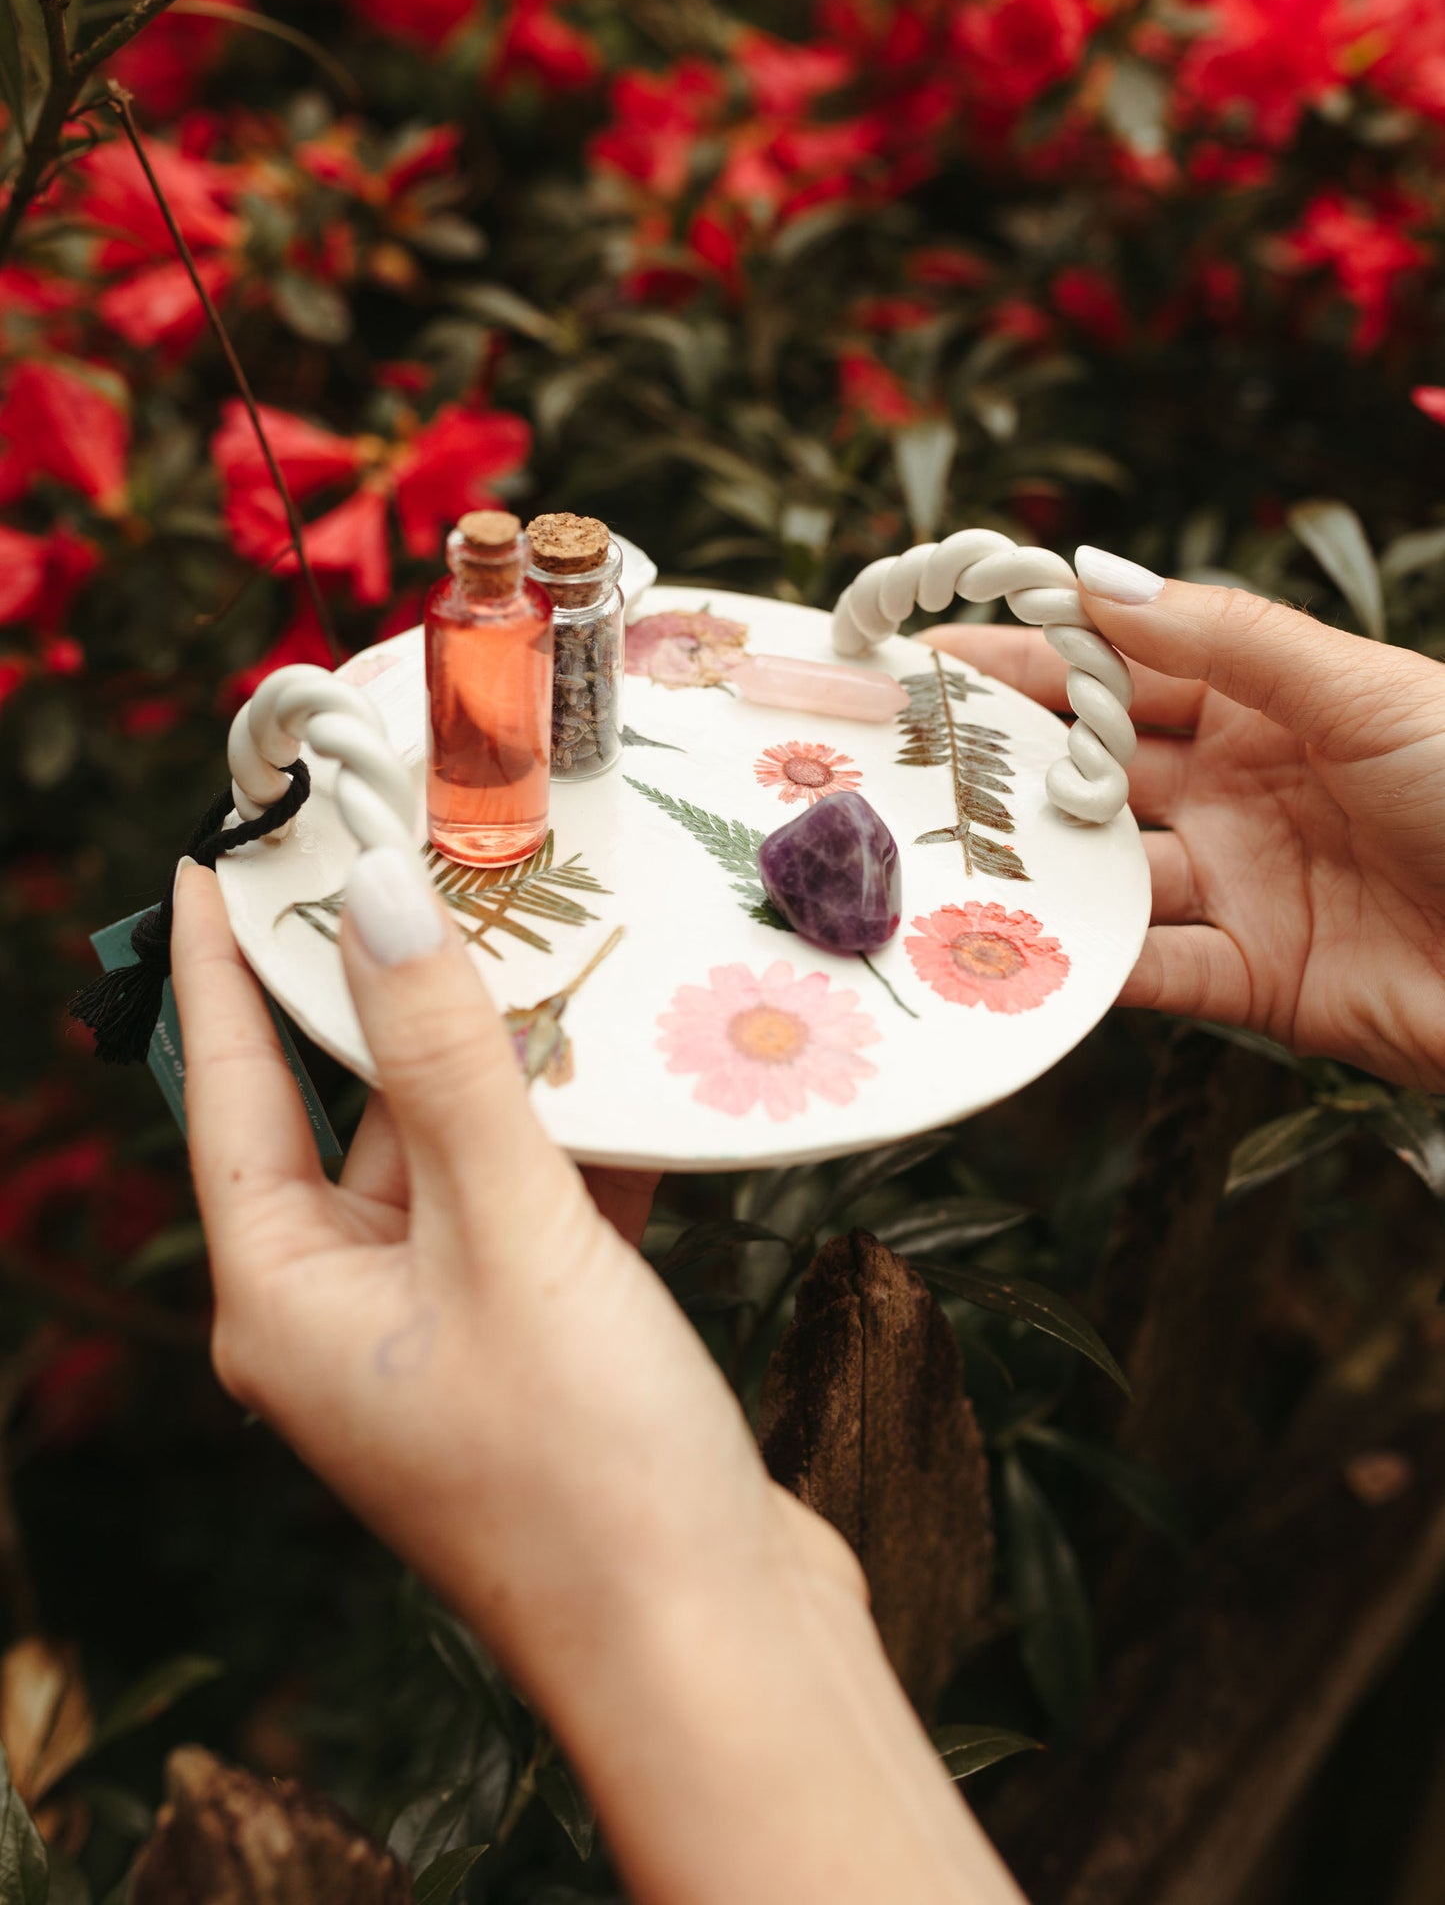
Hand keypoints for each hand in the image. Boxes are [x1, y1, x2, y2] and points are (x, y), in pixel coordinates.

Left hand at [170, 848, 1021, 1904]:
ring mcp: (442, 1336)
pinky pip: (536, 1206)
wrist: (716, 1650)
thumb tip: (374, 896)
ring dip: (508, 1064)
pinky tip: (637, 1071)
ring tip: (550, 938)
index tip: (221, 861)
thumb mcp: (508, 1233)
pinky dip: (580, 1142)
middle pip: (351, 1114)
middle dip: (396, 997)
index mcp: (285, 1299)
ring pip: (458, 1154)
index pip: (232, 1092)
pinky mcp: (535, 1349)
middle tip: (424, 861)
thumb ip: (443, 1059)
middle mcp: (344, 1316)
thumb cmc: (584, 1468)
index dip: (224, 971)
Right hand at [924, 551, 1444, 1089]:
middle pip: (1097, 767)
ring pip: (1108, 873)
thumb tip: (1090, 573)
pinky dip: (1088, 969)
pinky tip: (1015, 952)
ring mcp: (1246, 884)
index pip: (1123, 664)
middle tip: (894, 753)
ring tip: (929, 858)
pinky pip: (1155, 972)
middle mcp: (1243, 787)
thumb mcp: (1359, 688)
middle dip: (1001, 757)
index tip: (925, 645)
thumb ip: (1224, 637)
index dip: (1028, 653)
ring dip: (1029, 868)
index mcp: (1273, 700)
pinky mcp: (1261, 983)